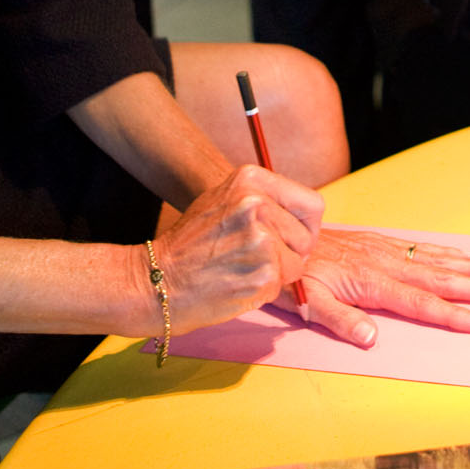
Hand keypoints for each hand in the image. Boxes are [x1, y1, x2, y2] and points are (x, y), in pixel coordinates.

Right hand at [153, 164, 323, 334]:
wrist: (157, 281)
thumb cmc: (190, 245)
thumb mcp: (223, 201)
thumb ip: (263, 200)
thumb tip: (304, 214)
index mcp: (251, 180)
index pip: (311, 203)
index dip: (304, 225)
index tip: (290, 237)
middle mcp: (258, 204)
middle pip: (308, 235)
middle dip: (291, 252)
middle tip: (258, 258)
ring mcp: (262, 240)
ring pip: (298, 262)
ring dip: (278, 272)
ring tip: (243, 268)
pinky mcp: (264, 274)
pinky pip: (283, 284)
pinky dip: (265, 288)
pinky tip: (237, 282)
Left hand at [297, 230, 469, 347]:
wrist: (282, 235)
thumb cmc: (294, 275)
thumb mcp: (308, 304)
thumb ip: (341, 321)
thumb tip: (372, 338)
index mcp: (373, 282)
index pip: (422, 303)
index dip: (454, 315)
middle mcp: (387, 263)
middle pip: (444, 279)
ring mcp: (388, 250)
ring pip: (441, 261)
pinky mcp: (384, 242)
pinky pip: (427, 248)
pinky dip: (453, 253)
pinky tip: (469, 257)